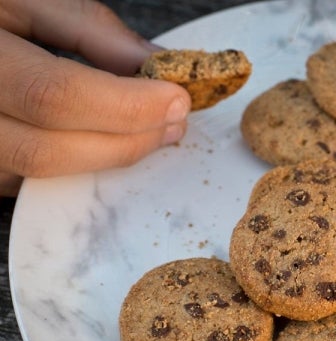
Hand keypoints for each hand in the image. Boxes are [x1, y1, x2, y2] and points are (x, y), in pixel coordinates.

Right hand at [0, 0, 191, 195]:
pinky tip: (103, 138)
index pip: (52, 96)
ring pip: (34, 171)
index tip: (177, 98)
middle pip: (46, 149)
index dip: (122, 105)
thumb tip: (156, 66)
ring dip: (104, 156)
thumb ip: (89, 30)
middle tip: (175, 122)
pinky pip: (18, 175)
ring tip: (152, 131)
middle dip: (124, 141)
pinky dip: (71, 160)